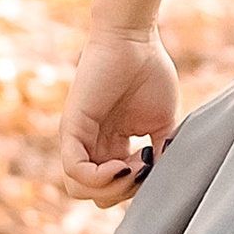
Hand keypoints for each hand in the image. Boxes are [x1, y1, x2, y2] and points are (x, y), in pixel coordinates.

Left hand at [61, 28, 179, 203]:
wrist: (135, 39)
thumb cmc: (150, 72)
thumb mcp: (161, 123)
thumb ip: (159, 153)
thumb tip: (159, 180)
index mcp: (111, 144)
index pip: (113, 187)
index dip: (135, 187)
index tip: (154, 165)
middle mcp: (90, 144)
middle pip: (94, 194)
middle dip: (122, 193)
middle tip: (142, 170)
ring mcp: (78, 138)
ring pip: (78, 189)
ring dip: (110, 188)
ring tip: (130, 168)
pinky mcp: (72, 128)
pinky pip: (74, 170)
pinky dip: (99, 177)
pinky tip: (121, 163)